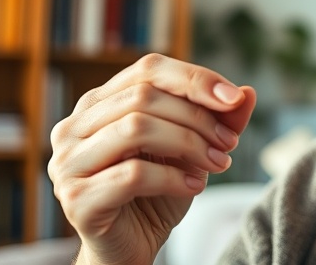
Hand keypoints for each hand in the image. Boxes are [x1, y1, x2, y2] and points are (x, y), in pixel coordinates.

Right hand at [47, 54, 256, 264]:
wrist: (131, 248)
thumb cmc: (157, 193)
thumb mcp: (193, 150)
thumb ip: (218, 121)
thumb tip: (247, 92)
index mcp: (98, 103)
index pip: (148, 69)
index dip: (194, 78)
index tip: (235, 99)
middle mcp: (73, 126)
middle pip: (143, 97)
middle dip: (197, 117)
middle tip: (230, 143)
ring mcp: (68, 162)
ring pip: (136, 129)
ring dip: (188, 143)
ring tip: (217, 163)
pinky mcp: (76, 199)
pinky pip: (132, 174)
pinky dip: (174, 178)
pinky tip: (195, 187)